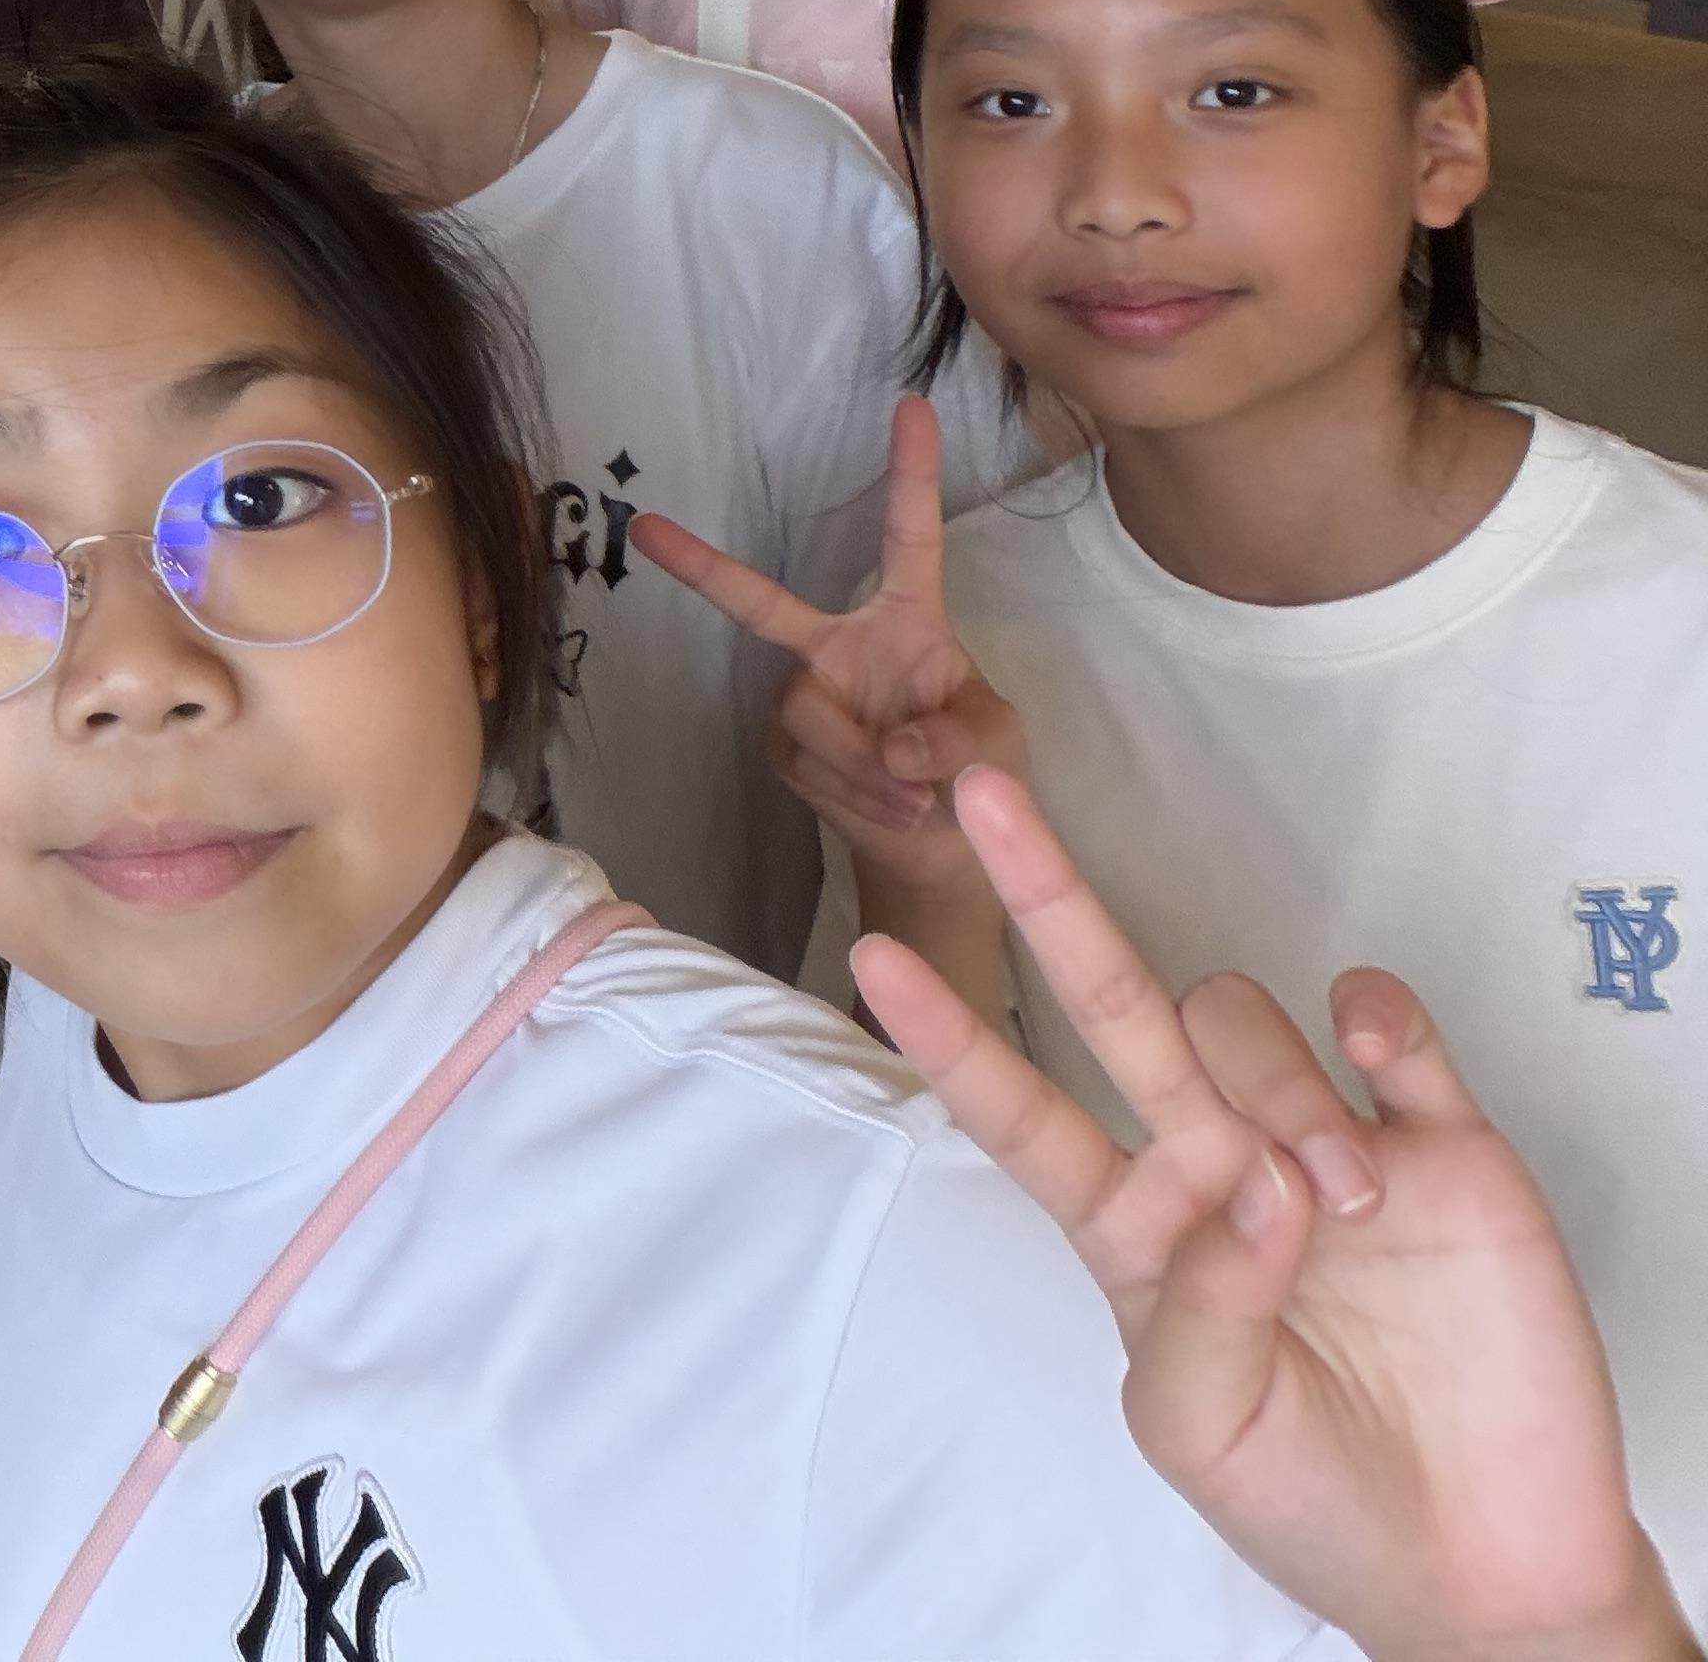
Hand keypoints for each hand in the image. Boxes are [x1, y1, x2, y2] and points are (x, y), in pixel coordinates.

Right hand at [643, 397, 1024, 921]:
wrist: (942, 852)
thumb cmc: (981, 776)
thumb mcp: (998, 747)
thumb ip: (959, 738)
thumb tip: (895, 746)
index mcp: (908, 622)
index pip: (908, 538)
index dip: (911, 473)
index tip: (911, 406)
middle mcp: (841, 645)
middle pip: (765, 603)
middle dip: (703, 567)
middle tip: (646, 529)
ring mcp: (805, 696)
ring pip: (806, 709)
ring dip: (864, 764)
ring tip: (913, 798)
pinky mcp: (784, 748)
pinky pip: (802, 760)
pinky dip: (853, 794)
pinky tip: (887, 808)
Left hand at [869, 769, 1691, 1661]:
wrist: (1482, 1563)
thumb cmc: (1311, 1501)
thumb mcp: (1201, 1433)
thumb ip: (1197, 1311)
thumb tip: (1254, 1185)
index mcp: (1130, 1230)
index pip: (1018, 1111)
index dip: (951, 1038)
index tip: (874, 958)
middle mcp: (1210, 1162)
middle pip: (1112, 1003)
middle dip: (1046, 896)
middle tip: (979, 793)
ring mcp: (1321, 1141)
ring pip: (1244, 1022)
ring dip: (1279, 1092)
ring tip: (1343, 1206)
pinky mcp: (1440, 1146)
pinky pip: (1388, 1029)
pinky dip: (1373, 1014)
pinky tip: (1375, 1052)